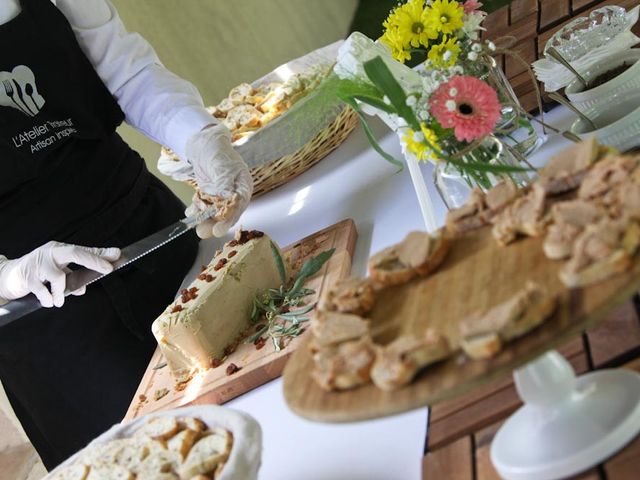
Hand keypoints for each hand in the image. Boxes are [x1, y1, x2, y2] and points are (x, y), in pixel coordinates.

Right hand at [0, 242, 120, 307]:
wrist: (9, 275)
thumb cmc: (38, 272)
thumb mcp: (58, 274)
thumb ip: (72, 280)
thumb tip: (83, 289)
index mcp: (60, 250)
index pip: (83, 250)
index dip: (100, 253)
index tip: (117, 255)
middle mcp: (50, 253)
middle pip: (75, 252)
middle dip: (93, 261)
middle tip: (107, 270)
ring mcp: (38, 264)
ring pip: (59, 278)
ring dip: (62, 293)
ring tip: (59, 300)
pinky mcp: (28, 277)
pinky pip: (44, 292)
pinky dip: (49, 300)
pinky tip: (49, 301)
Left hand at [185, 124, 252, 237]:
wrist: (202, 142)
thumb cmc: (215, 149)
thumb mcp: (220, 162)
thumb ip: (224, 180)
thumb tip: (227, 196)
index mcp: (242, 185)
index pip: (239, 205)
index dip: (230, 218)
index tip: (220, 228)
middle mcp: (234, 193)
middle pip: (227, 213)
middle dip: (216, 224)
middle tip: (205, 232)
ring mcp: (221, 195)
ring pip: (215, 213)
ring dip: (205, 221)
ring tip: (196, 226)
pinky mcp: (210, 195)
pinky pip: (204, 207)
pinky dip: (197, 212)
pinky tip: (190, 213)